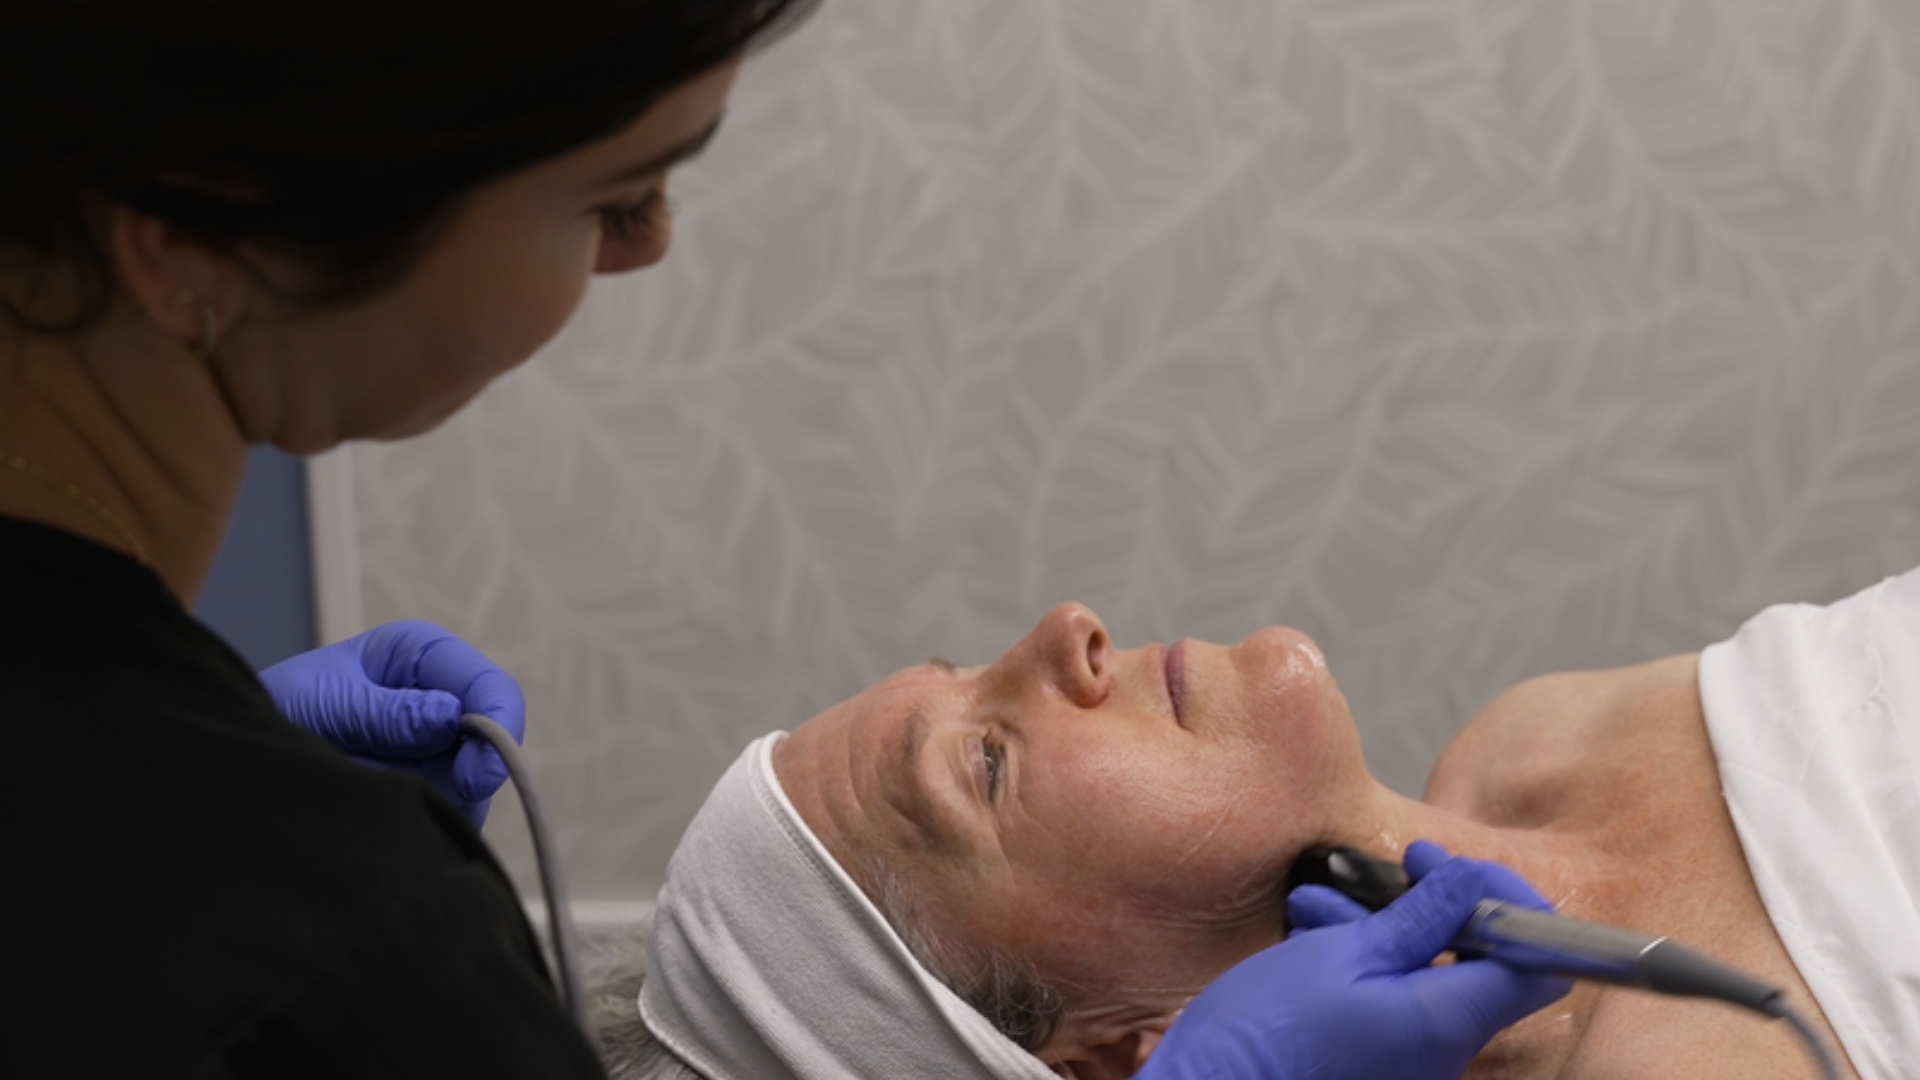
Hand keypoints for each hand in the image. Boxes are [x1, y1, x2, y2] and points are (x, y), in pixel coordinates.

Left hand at [259, 621, 525, 829]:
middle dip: (453, 778)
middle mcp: (442, 700)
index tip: (477, 778)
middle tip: (402, 793)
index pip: (489, 688)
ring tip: (362, 787)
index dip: (497, 730)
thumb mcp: (326, 701)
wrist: (247, 757)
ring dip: (423, 801)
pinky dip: (415, 822)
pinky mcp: (428, 790)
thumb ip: (387, 713)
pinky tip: (373, 809)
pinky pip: (446, 818)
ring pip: (471, 791)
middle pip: (490, 747)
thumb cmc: (280, 707)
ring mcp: (438, 750)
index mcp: (423, 657)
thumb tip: (451, 717)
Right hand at [1138, 841, 1569, 1079]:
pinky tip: (1310, 935)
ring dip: (1382, 927)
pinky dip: (1360, 961)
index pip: (1539, 966)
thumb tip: (1469, 883)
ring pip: (1424, 976)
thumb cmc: (1266, 1033)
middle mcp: (1442, 1051)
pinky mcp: (1373, 1062)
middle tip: (1394, 867)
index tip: (1461, 872)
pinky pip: (1390, 1001)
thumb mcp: (1341, 954)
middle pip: (1479, 964)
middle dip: (1434, 905)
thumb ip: (1417, 919)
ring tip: (1320, 902)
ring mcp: (1408, 1061)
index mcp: (1446, 1023)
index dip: (1514, 907)